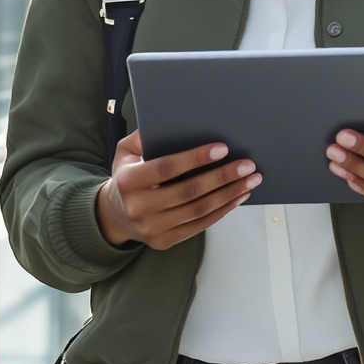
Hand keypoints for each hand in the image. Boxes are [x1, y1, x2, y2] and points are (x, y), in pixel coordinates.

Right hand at [97, 132, 259, 249]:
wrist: (115, 216)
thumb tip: (171, 121)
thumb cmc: (126, 177)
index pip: (166, 168)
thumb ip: (144, 136)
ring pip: (199, 210)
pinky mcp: (165, 241)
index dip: (195, 158)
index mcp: (128, 181)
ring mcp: (153, 228)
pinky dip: (222, 210)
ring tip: (249, 180)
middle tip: (246, 165)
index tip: (222, 149)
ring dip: (229, 194)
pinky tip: (237, 196)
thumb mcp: (125, 153)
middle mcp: (139, 207)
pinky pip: (200, 225)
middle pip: (189, 192)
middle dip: (222, 177)